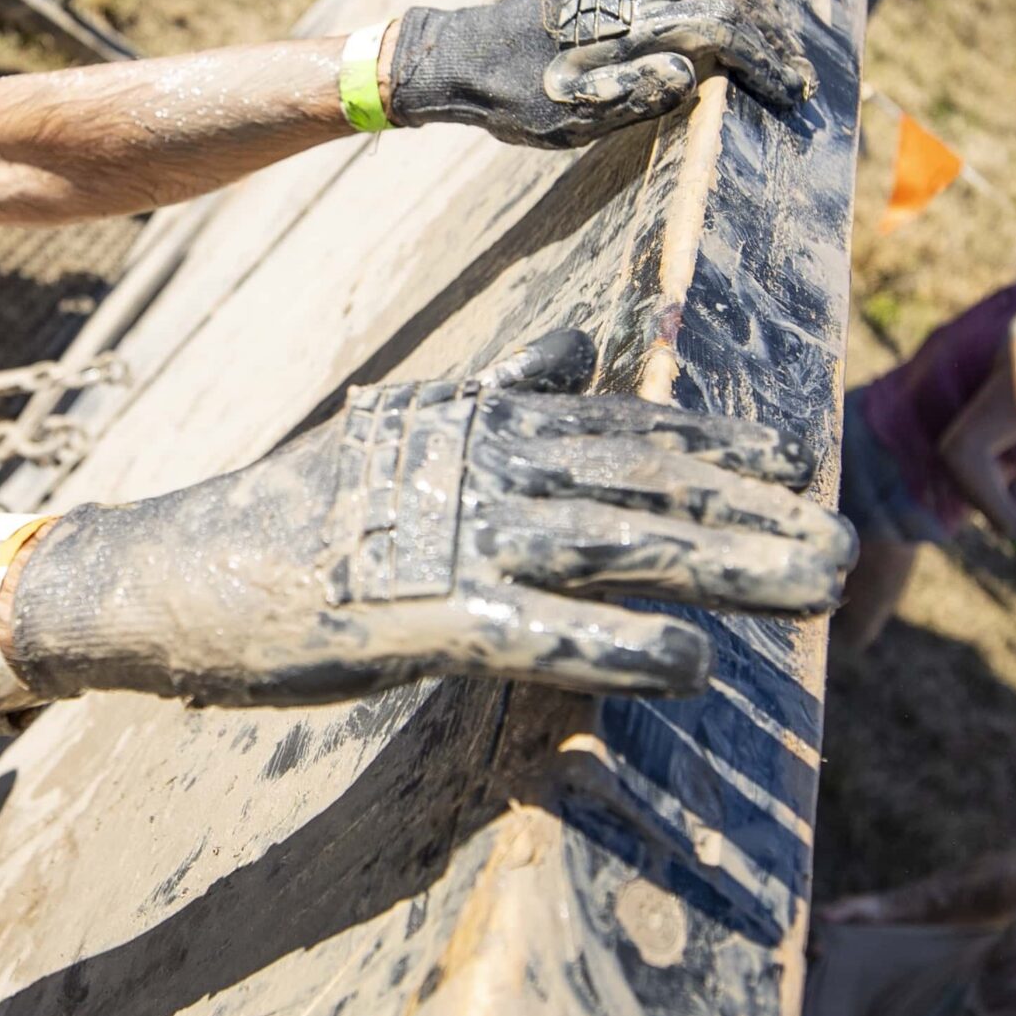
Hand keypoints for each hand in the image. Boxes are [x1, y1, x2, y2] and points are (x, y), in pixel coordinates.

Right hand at [0, 328, 852, 707]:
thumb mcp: (400, 432)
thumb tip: (584, 349)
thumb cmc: (290, 516)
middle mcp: (473, 467)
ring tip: (812, 588)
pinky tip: (693, 666)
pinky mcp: (425, 620)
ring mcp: (452, 540)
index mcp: (471, 423)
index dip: (715, 445)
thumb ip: (499, 394)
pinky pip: (547, 635)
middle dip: (750, 508)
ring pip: (619, 545)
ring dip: (726, 566)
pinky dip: (625, 649)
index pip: (619, 425)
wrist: (175, 571)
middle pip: (642, 480)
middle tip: (840, 537)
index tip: (792, 463)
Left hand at [387, 0, 814, 148]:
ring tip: (778, 46)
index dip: (769, 62)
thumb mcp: (568, 118)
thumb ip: (633, 96)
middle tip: (798, 74)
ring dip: (758, 8)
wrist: (459, 56)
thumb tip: (694, 72)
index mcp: (631, 26)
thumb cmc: (514, 99)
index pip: (728, 30)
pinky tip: (738, 8)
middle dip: (775, 35)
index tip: (794, 93)